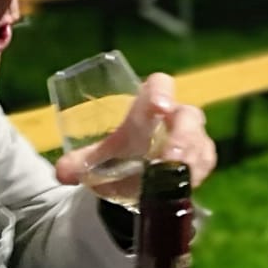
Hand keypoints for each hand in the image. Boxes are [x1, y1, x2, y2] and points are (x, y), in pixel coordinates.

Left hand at [55, 73, 216, 188]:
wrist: (138, 176)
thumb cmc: (120, 154)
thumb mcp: (99, 158)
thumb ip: (80, 163)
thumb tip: (62, 172)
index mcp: (149, 104)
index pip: (160, 85)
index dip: (161, 92)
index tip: (157, 107)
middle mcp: (175, 116)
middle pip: (188, 115)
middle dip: (182, 135)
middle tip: (169, 156)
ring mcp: (192, 138)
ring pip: (198, 141)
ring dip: (188, 158)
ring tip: (173, 175)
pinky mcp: (201, 159)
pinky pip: (205, 162)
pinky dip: (197, 172)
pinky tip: (187, 182)